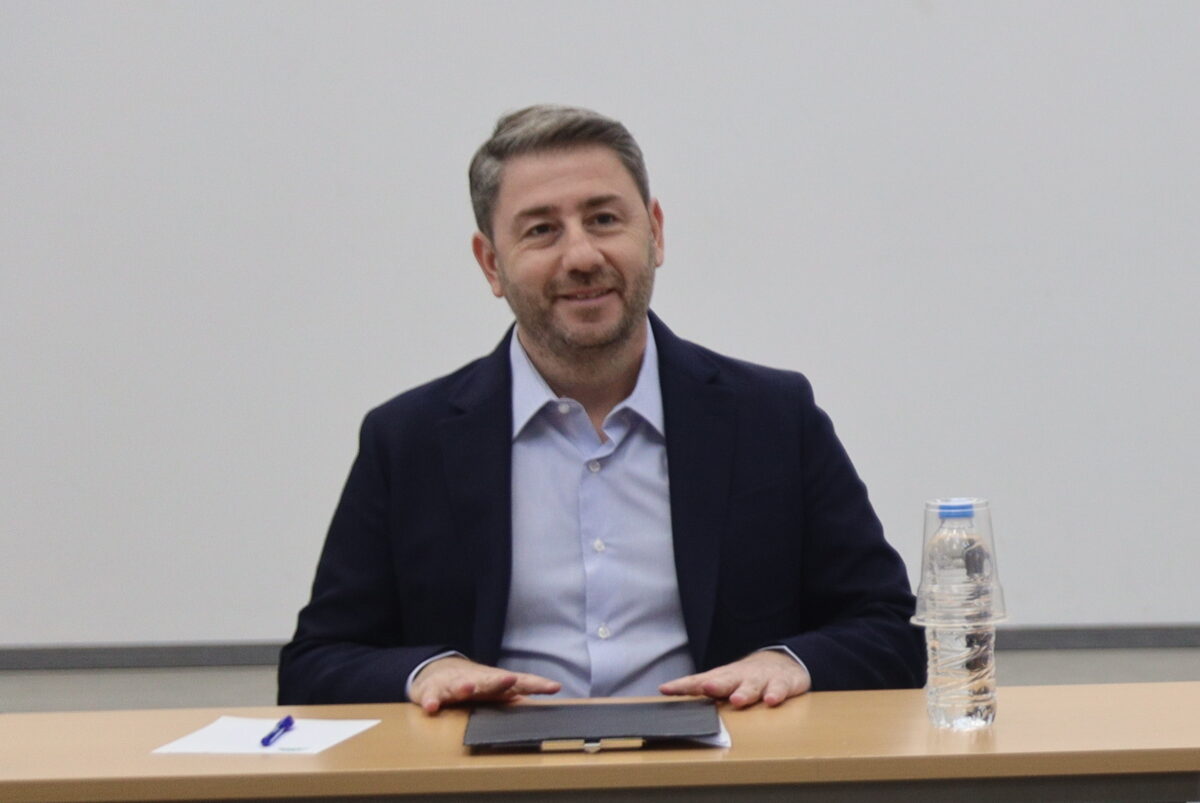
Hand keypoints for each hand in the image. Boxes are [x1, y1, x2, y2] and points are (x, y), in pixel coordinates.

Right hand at [409, 656, 560, 713]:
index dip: (535, 684)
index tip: (553, 687)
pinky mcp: (432, 691)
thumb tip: (543, 694)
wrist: (435, 672)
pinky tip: (431, 707)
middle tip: (510, 680)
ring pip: (459, 685)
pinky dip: (431, 700)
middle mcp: (475, 680)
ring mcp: (453, 684)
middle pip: (489, 680)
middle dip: (499, 680)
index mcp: (493, 682)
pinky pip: (431, 696)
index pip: (518, 682)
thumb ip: (515, 692)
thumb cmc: (472, 684)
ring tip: (468, 689)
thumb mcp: (494, 689)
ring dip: (464, 686)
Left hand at [659, 650, 811, 708]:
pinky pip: (779, 689)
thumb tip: (669, 697)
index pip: (699, 681)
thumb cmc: (746, 677)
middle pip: (725, 680)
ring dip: (744, 692)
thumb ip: (701, 691)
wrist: (782, 662)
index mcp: (722, 678)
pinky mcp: (781, 683)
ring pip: (751, 686)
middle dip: (715, 685)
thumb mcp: (724, 683)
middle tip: (706, 688)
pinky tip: (771, 701)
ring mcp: (760, 679)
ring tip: (737, 700)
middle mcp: (739, 677)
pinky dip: (775, 693)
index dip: (683, 686)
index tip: (666, 689)